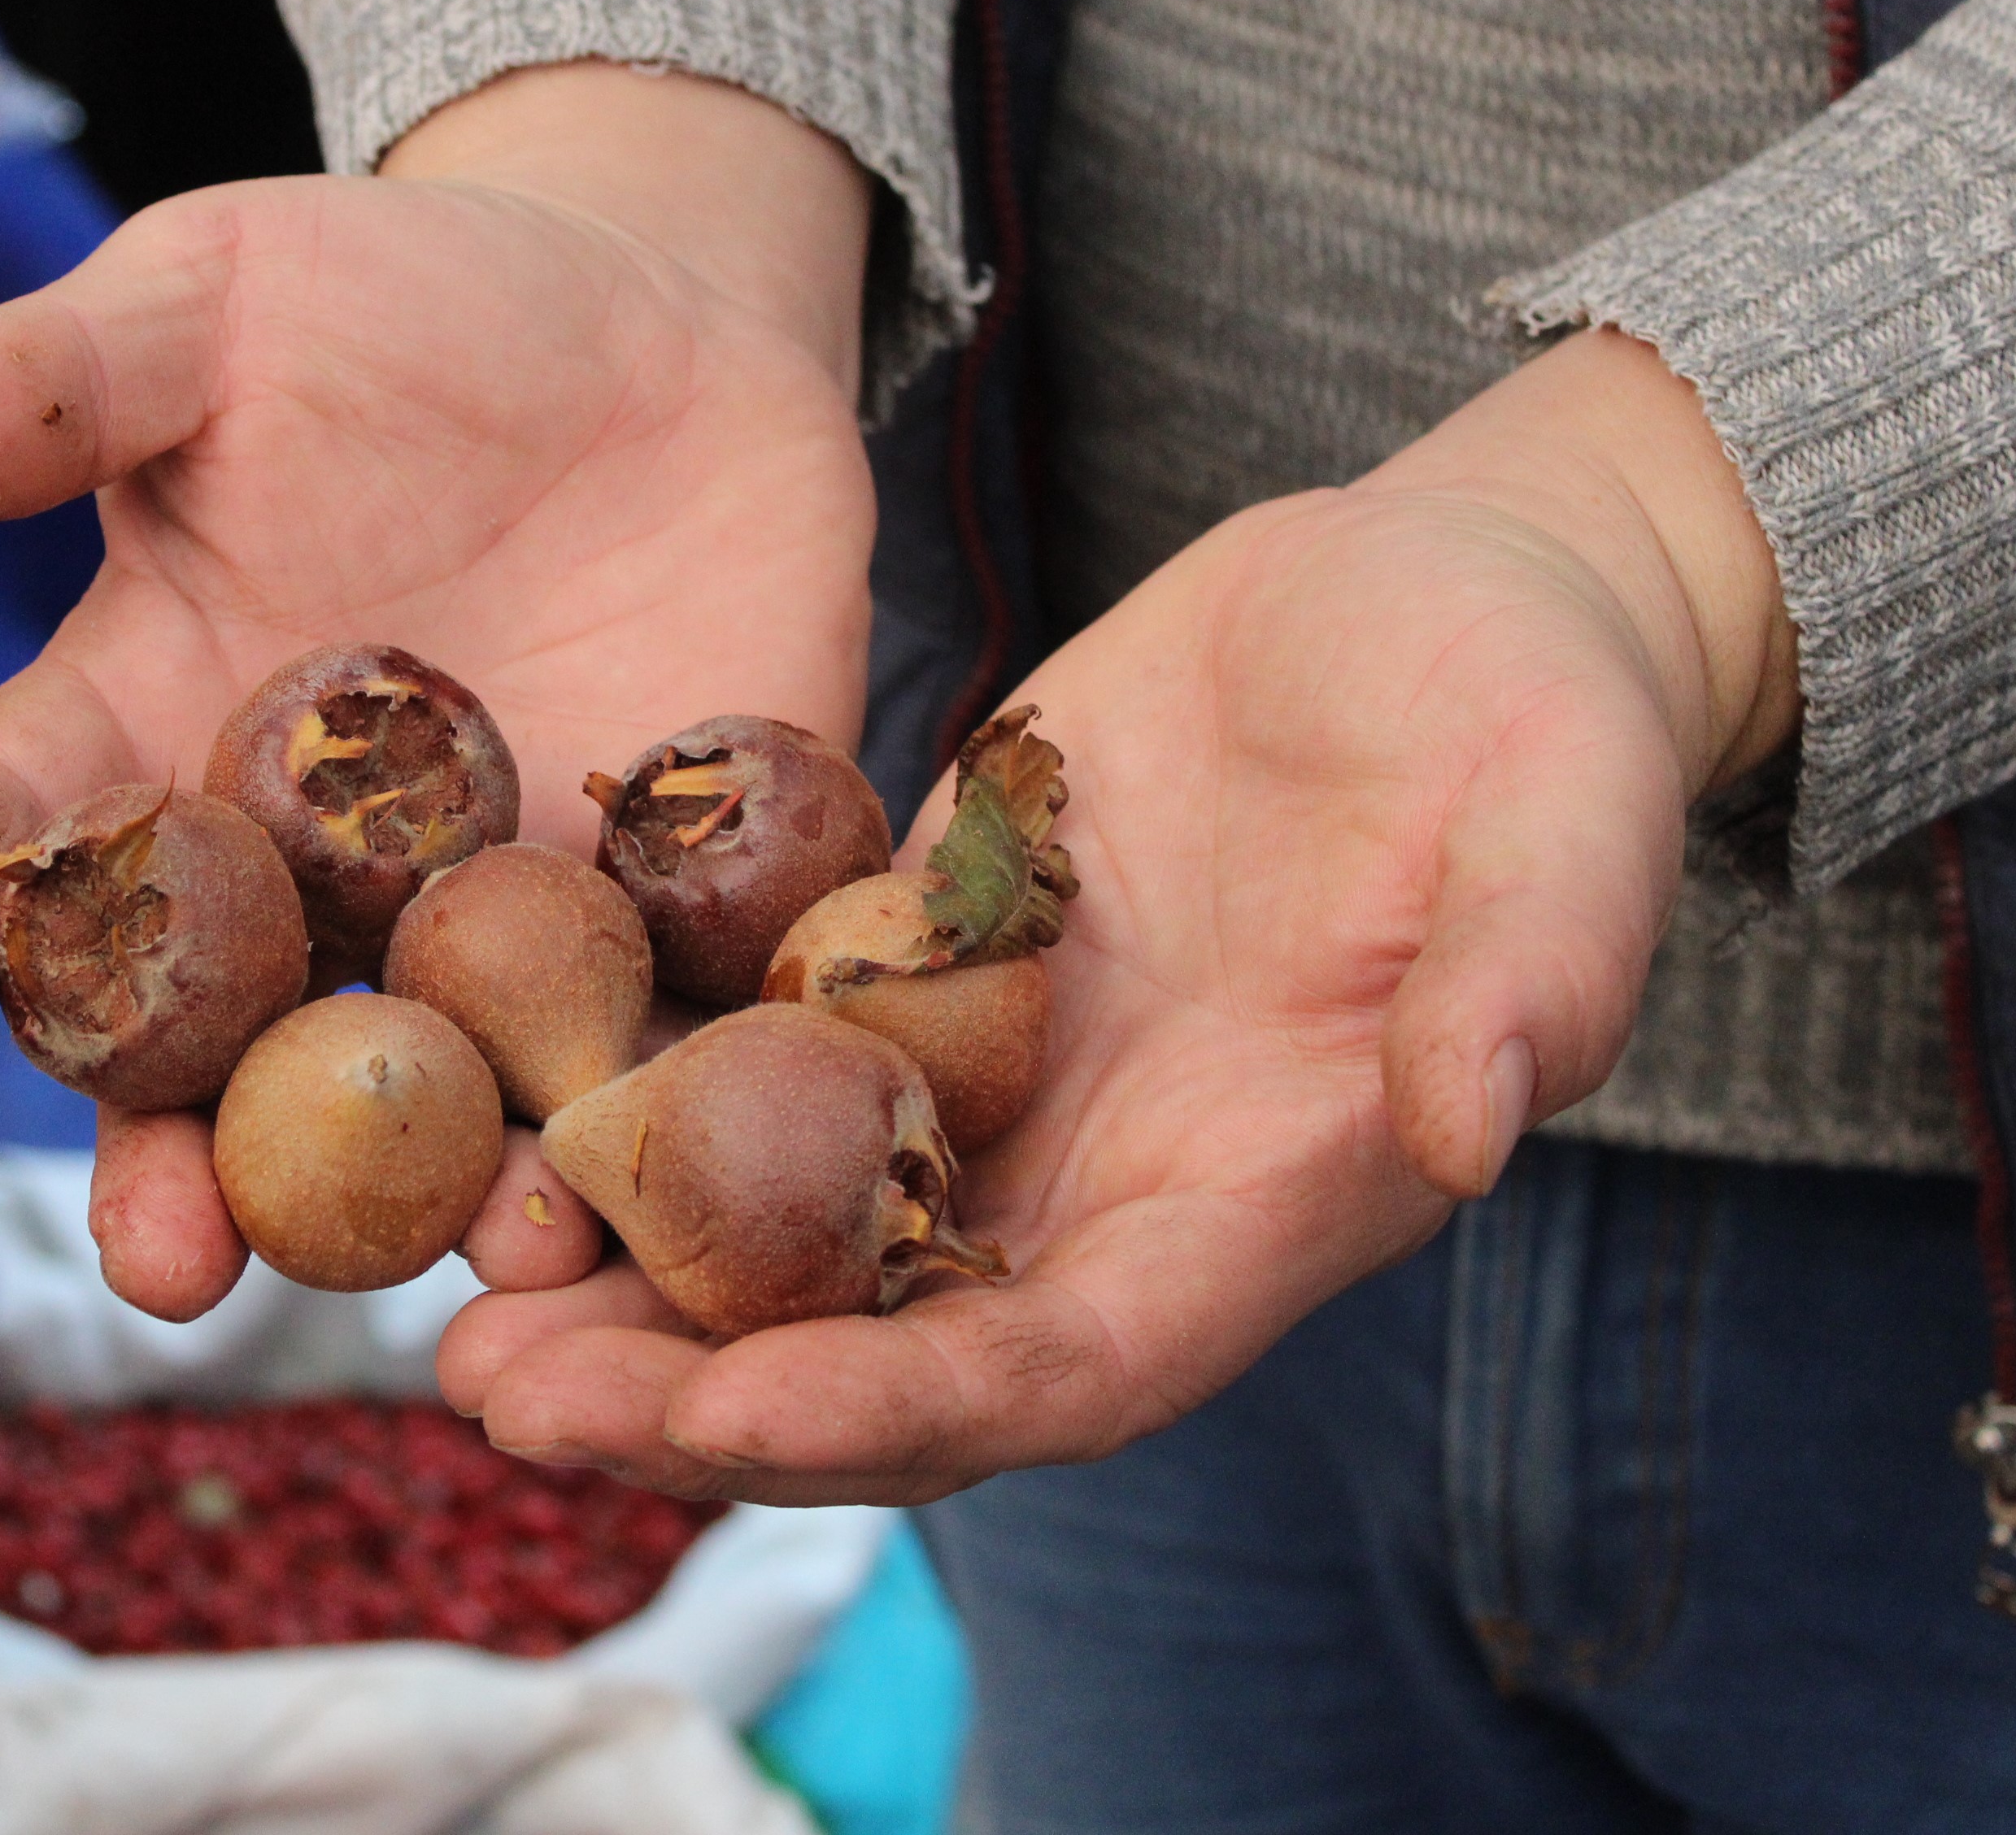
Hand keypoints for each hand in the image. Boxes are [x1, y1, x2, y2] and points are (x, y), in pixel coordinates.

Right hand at [0, 65, 877, 1321]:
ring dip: (448, 1189)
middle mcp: (295, 871)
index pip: (19, 837)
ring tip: (474, 1252)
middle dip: (180, 1163)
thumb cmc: (395, 306)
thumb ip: (50, 386)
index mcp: (149, 734)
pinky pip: (658, 1024)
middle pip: (208, 1050)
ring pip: (435, 1088)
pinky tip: (672, 1168)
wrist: (656, 316)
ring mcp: (481, 910)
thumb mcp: (212, 307)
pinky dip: (662, 1100)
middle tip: (168, 1261)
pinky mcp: (669, 908)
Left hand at [444, 330, 1801, 1502]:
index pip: (1066, 1366)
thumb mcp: (1570, 814)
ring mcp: (987, 1089)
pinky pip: (747, 1077)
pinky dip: (626, 1122)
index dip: (901, 1407)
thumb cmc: (1533, 709)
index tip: (729, 1412)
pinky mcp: (901, 969)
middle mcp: (1096, 1190)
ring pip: (780, 1249)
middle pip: (879, 1355)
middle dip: (691, 1402)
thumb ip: (1534, 972)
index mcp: (1252, 1204)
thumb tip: (1476, 1122)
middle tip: (495, 1402)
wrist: (1429, 603)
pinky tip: (488, 1118)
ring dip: (622, 1300)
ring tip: (446, 1318)